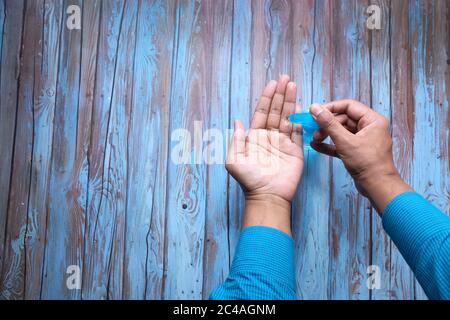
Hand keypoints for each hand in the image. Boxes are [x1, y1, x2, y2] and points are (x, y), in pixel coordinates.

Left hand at [226, 75, 303, 233]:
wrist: (267, 196)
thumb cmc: (248, 180)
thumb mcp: (234, 160)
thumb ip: (235, 140)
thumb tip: (237, 120)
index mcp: (256, 137)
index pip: (262, 112)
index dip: (267, 98)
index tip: (272, 83)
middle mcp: (270, 137)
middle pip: (276, 111)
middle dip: (280, 94)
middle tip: (286, 78)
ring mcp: (283, 143)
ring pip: (288, 117)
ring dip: (290, 102)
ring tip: (294, 85)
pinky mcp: (295, 151)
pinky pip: (298, 132)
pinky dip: (300, 119)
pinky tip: (302, 106)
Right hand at [309, 100, 411, 212]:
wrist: (377, 186)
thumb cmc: (368, 163)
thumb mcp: (345, 141)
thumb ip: (329, 124)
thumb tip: (315, 108)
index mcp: (372, 120)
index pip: (349, 106)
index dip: (331, 107)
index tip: (316, 111)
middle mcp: (369, 127)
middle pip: (343, 119)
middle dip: (327, 124)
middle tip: (313, 128)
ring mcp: (363, 140)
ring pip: (341, 132)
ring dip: (326, 134)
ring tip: (314, 139)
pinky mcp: (357, 151)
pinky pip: (341, 143)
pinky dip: (330, 144)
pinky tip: (317, 146)